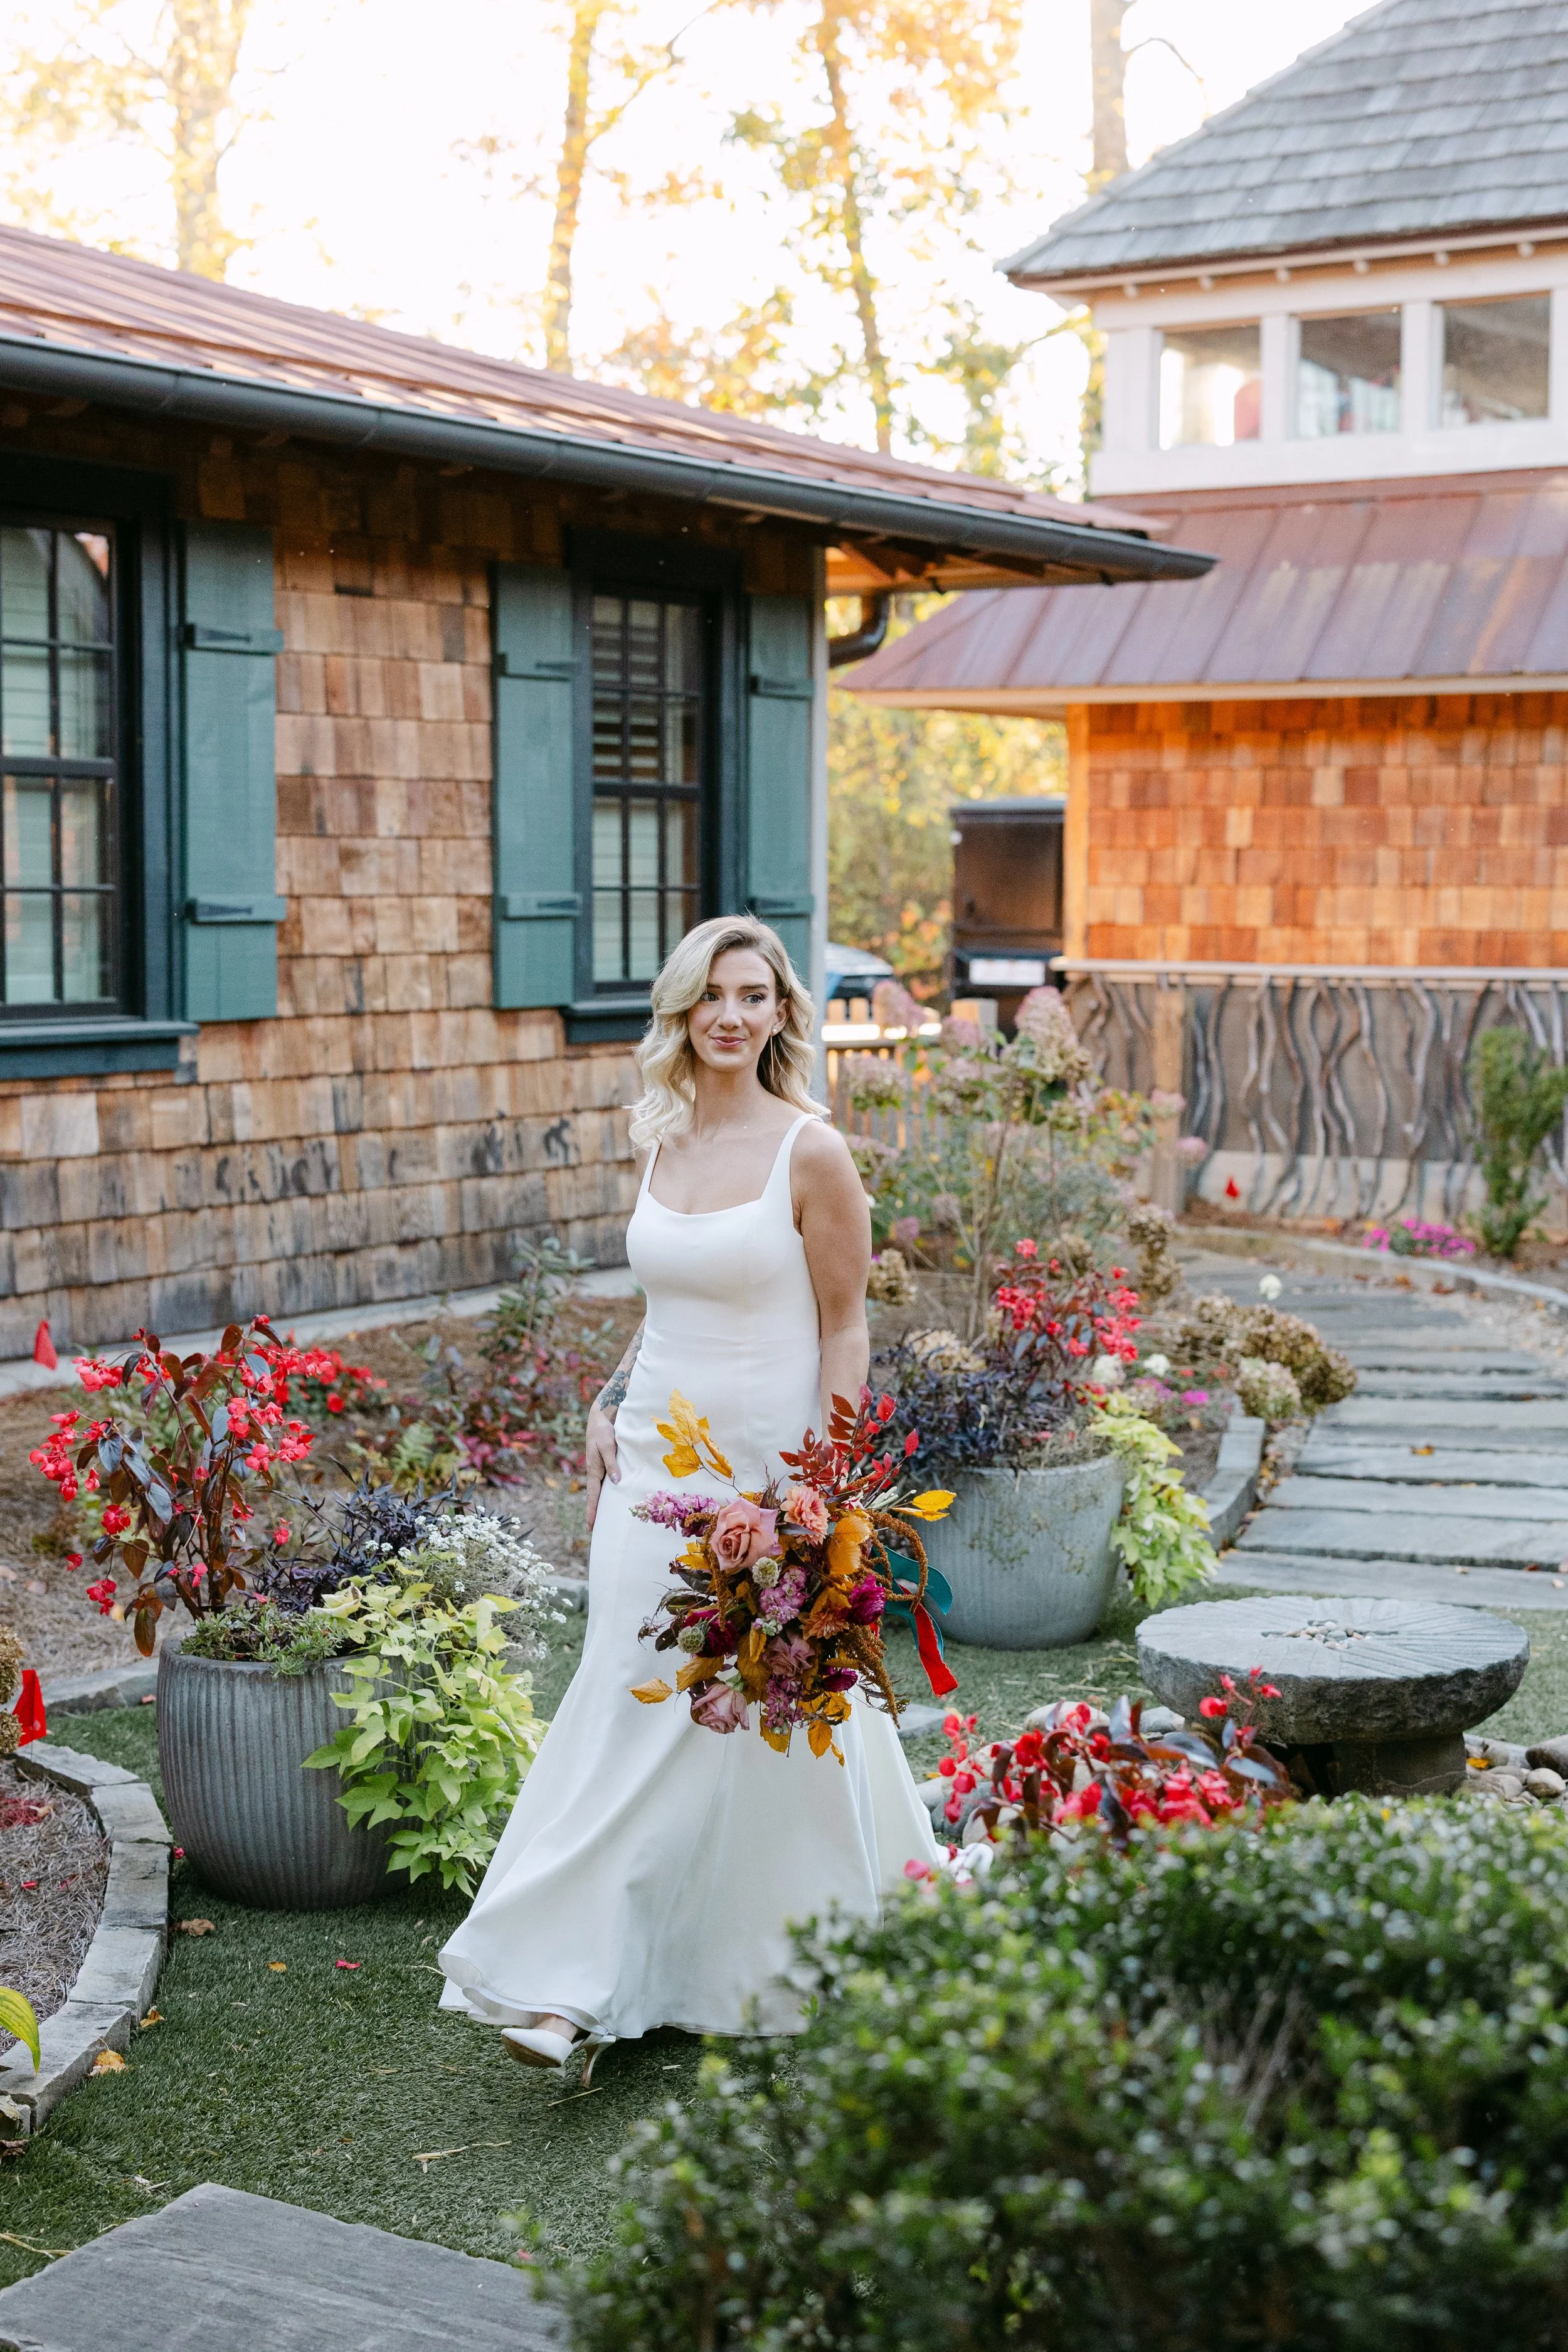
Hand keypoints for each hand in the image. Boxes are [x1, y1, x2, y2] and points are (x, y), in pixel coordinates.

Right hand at [585, 1402, 619, 1529]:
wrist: (600, 1417)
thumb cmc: (603, 1431)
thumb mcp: (608, 1446)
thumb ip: (612, 1464)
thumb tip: (616, 1482)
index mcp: (594, 1470)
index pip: (593, 1496)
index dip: (592, 1511)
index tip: (590, 1526)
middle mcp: (596, 1472)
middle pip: (595, 1496)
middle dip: (595, 1512)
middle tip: (595, 1529)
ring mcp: (600, 1468)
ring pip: (601, 1490)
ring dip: (602, 1503)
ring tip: (606, 1518)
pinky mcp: (606, 1463)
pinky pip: (607, 1481)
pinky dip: (609, 1491)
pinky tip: (615, 1495)